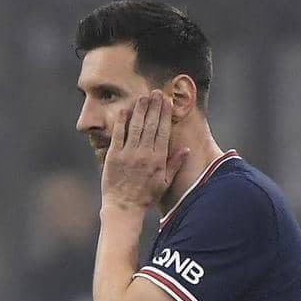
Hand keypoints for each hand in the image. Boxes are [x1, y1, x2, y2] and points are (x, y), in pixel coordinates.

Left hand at [101, 90, 189, 212]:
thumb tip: (187, 149)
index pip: (163, 131)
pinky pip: (118, 134)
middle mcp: (145, 154)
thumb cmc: (145, 197)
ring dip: (140, 109)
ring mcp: (128, 154)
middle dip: (154, 106)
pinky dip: (121, 121)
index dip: (165, 114)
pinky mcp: (113, 156)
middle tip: (156, 92)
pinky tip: (125, 109)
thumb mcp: (165, 182)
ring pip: (136, 126)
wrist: (124, 208)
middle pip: (151, 124)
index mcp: (158, 159)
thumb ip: (175, 164)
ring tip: (143, 96)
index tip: (167, 101)